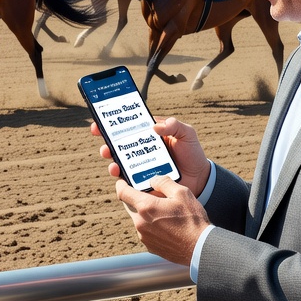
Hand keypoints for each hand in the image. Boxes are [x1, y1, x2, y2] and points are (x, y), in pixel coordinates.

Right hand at [91, 116, 210, 196]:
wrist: (200, 179)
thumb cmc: (192, 153)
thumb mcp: (187, 133)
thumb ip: (174, 125)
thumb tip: (154, 126)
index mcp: (150, 135)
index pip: (129, 126)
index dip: (113, 122)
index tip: (101, 119)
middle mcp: (141, 149)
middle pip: (118, 142)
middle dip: (106, 138)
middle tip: (100, 135)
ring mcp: (140, 165)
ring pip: (118, 159)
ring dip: (110, 156)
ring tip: (108, 154)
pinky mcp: (141, 181)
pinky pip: (125, 178)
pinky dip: (119, 175)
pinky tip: (118, 171)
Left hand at [116, 175, 209, 265]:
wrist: (200, 247)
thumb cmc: (192, 220)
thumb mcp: (182, 193)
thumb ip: (163, 182)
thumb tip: (153, 180)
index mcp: (146, 207)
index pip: (123, 192)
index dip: (121, 184)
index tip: (122, 181)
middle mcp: (140, 223)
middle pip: (130, 206)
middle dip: (137, 199)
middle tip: (150, 194)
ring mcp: (144, 237)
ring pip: (139, 219)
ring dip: (146, 214)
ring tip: (164, 212)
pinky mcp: (150, 247)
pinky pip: (146, 232)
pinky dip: (151, 226)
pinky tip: (167, 225)